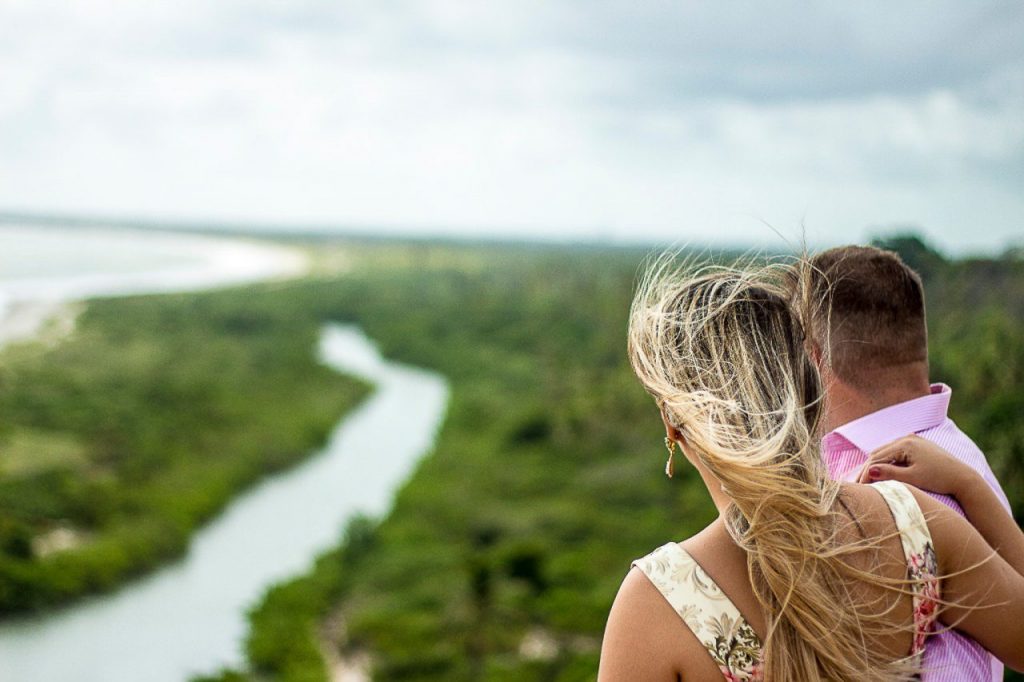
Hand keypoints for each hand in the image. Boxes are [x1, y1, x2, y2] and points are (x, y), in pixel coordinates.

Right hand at [857, 434, 977, 496]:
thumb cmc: (940, 479)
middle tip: (857, 485)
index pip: (877, 457)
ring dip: (876, 466)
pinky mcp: (917, 446)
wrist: (964, 478)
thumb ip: (890, 473)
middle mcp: (907, 437)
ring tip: (865, 481)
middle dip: (867, 468)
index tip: (858, 487)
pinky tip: (881, 473)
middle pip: (878, 453)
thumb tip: (869, 470)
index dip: (865, 472)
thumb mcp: (913, 478)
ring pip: (885, 453)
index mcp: (905, 443)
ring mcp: (912, 440)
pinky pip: (895, 454)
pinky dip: (886, 463)